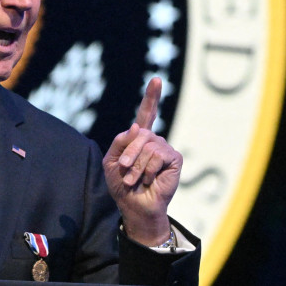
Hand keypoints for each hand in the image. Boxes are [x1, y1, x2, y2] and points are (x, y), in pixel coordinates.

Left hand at [102, 77, 181, 246]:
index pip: (146, 114)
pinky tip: (151, 180)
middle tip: (125, 172)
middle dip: (129, 154)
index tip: (157, 80)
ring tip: (136, 179)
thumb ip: (119, 142)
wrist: (134, 205)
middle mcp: (154, 141)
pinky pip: (158, 155)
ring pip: (148, 146)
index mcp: (139, 139)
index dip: (152, 97)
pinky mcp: (174, 159)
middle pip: (140, 133)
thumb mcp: (111, 162)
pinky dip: (149, 170)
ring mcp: (165, 149)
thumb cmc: (122, 185)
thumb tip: (138, 127)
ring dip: (137, 166)